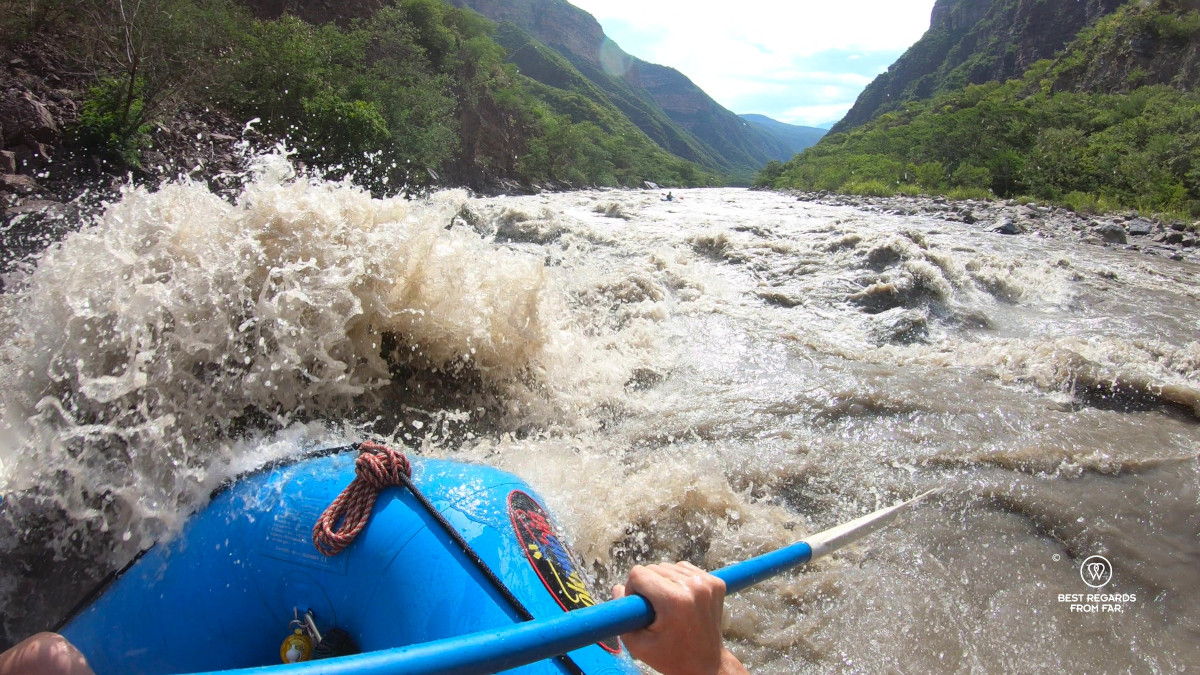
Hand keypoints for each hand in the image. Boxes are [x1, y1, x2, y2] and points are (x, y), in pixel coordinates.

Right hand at [612, 562, 747, 674]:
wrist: (706, 664)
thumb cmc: (671, 657)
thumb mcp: (638, 644)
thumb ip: (621, 615)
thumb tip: (617, 588)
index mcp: (674, 600)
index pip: (639, 574)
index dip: (632, 589)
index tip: (639, 607)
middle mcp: (693, 587)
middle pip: (654, 568)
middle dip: (648, 586)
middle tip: (654, 610)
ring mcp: (707, 583)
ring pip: (669, 567)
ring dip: (663, 582)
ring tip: (668, 606)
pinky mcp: (716, 583)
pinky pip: (686, 570)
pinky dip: (678, 580)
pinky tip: (680, 600)